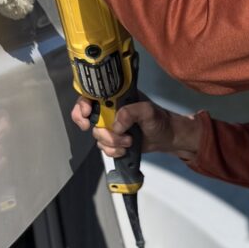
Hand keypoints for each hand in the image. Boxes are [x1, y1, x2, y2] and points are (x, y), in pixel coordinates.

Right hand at [70, 96, 202, 161]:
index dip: (82, 105)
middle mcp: (109, 111)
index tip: (87, 115)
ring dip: (111, 143)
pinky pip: (103, 148)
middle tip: (115, 135)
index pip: (90, 96)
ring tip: (129, 142)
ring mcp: (110, 126)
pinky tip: (125, 150)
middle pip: (89, 119)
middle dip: (101, 131)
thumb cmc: (159, 119)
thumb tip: (116, 125)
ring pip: (97, 136)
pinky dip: (112, 151)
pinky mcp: (113, 141)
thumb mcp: (148, 111)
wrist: (167, 138)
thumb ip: (131, 112)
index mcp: (115, 98)